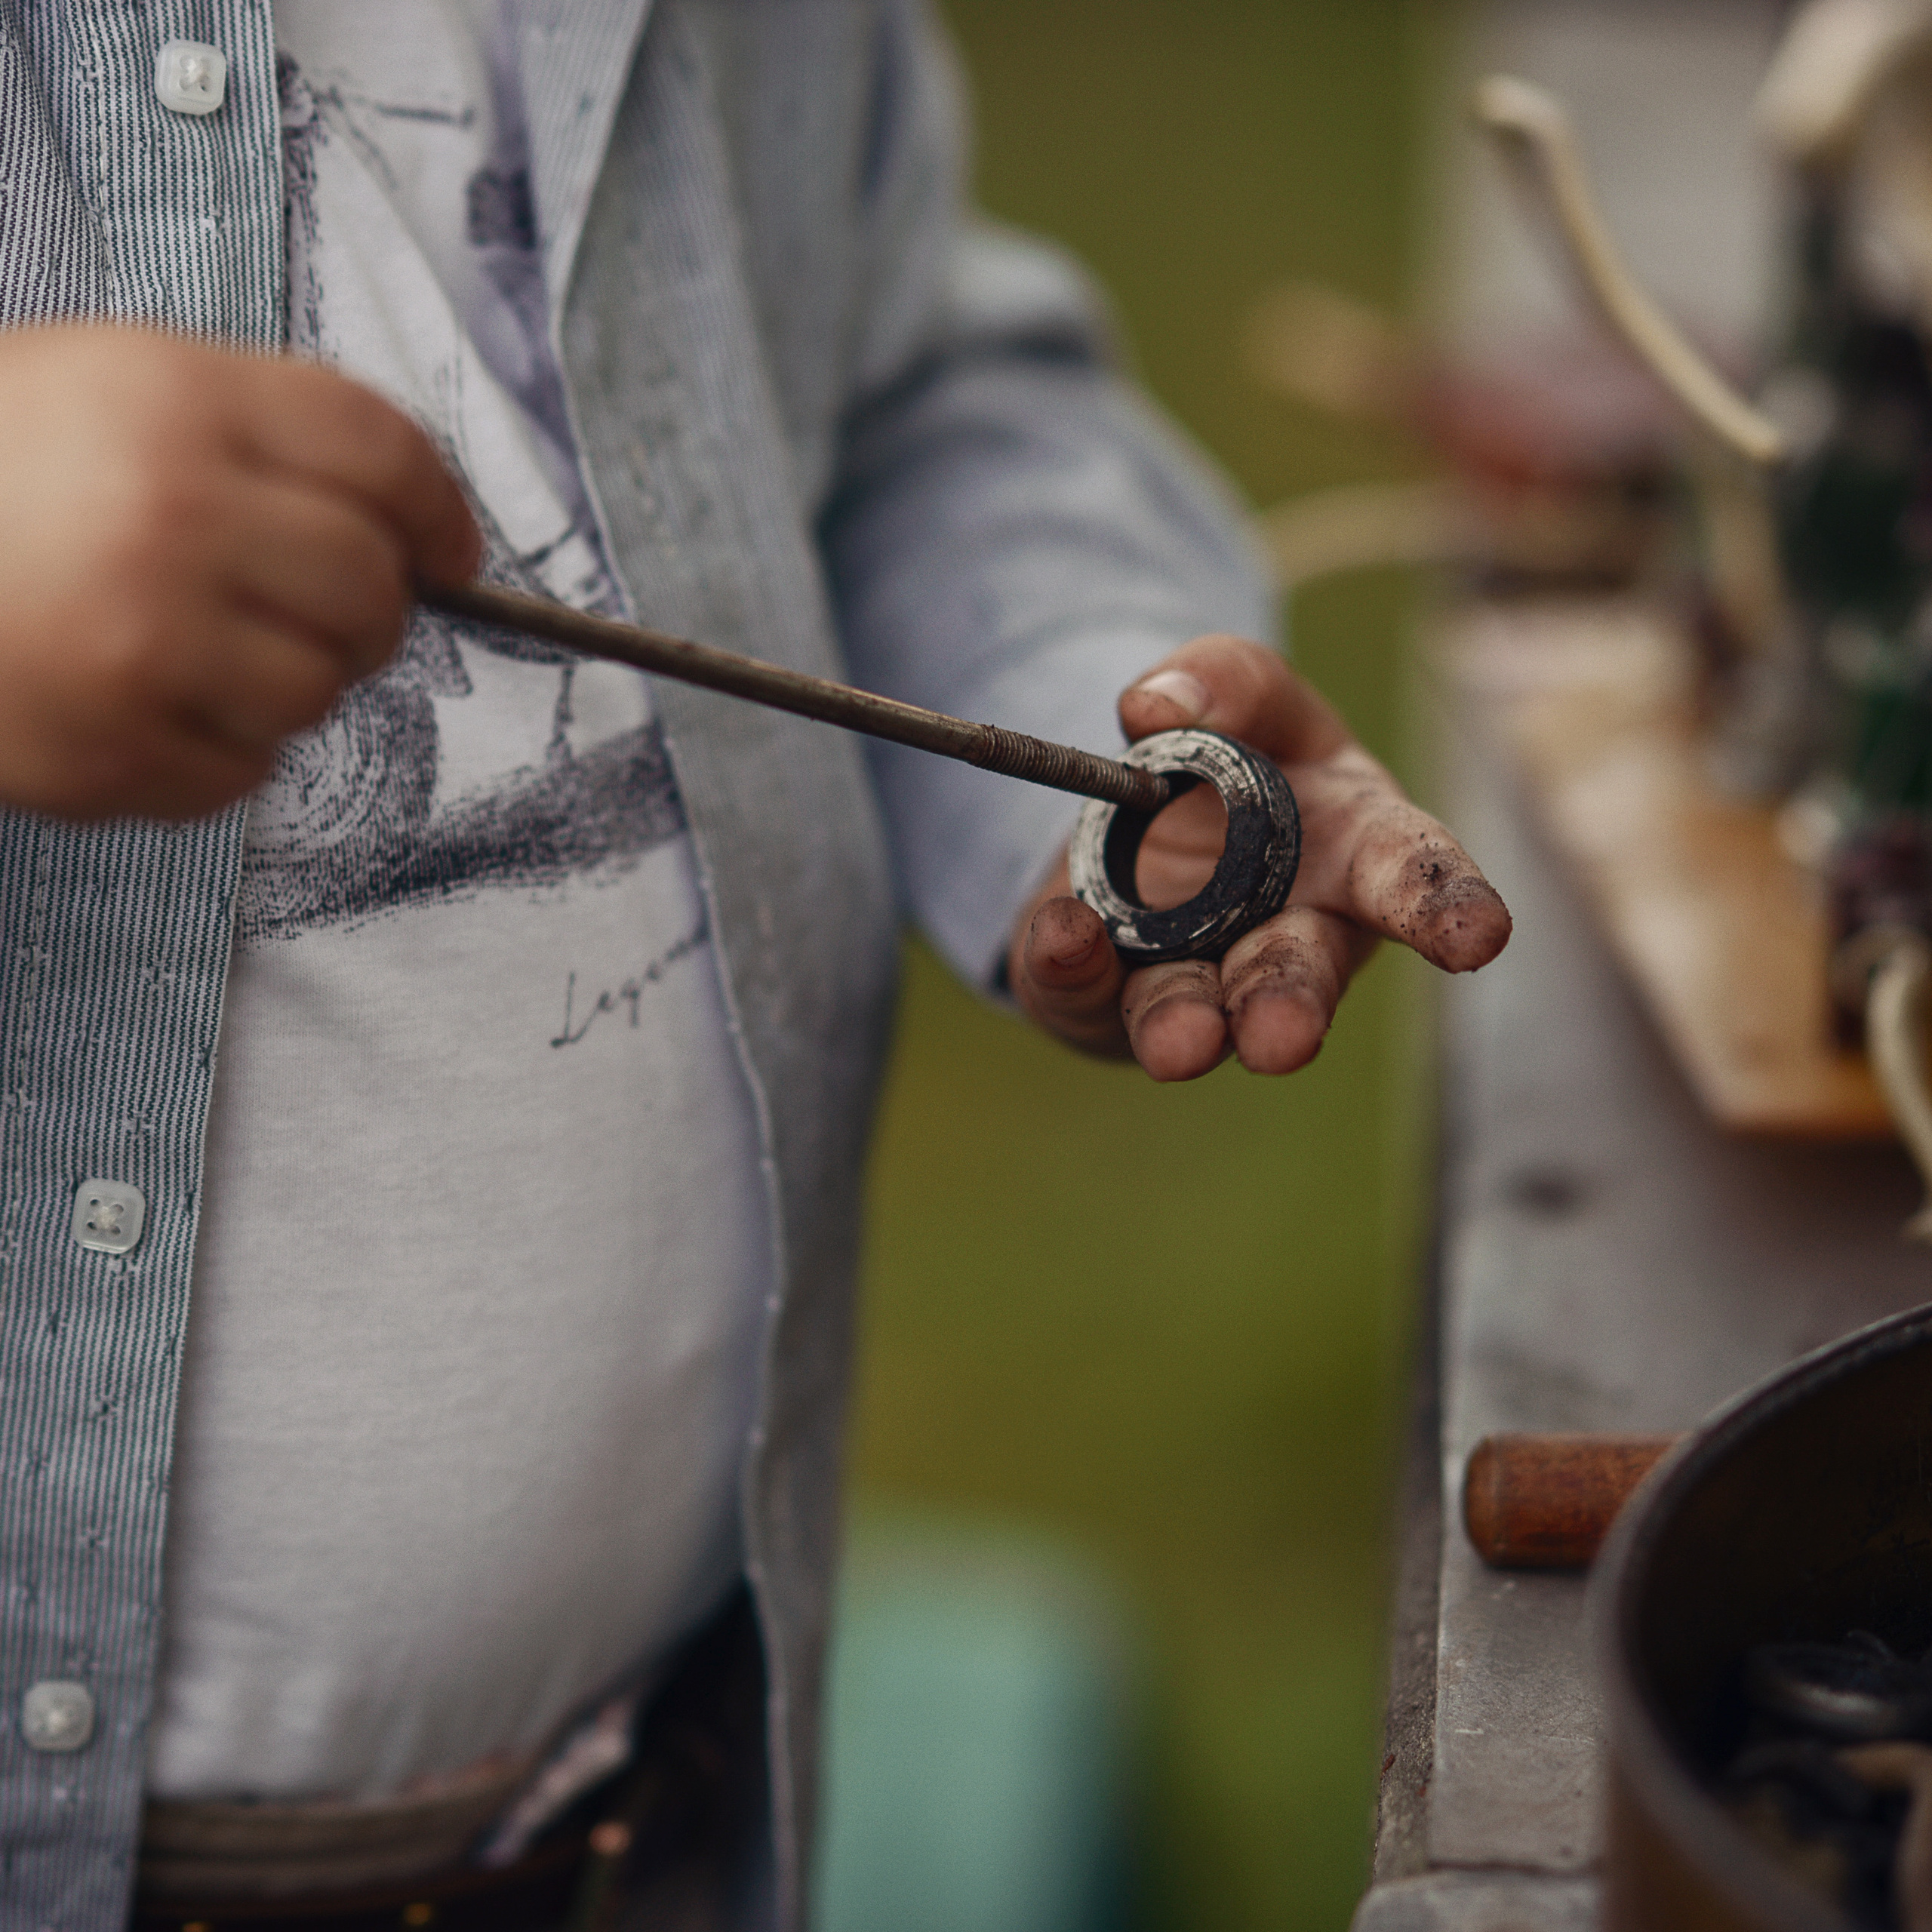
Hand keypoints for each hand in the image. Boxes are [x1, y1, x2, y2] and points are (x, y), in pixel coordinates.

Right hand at [0, 325, 478, 819]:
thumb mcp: (104, 387)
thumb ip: (258, 437)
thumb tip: (410, 529)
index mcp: (172, 398)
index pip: (382, 454)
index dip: (439, 511)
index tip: (452, 553)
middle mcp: (168, 515)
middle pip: (371, 590)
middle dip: (365, 611)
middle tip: (307, 609)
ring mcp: (138, 643)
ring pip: (316, 693)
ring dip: (283, 684)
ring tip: (189, 649)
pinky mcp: (106, 752)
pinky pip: (242, 774)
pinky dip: (212, 751)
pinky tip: (136, 702)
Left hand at [1008, 634, 1511, 1079]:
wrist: (1137, 826)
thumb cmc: (1238, 765)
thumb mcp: (1247, 697)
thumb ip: (1225, 680)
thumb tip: (1156, 710)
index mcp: (1359, 848)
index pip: (1416, 877)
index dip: (1449, 908)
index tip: (1479, 939)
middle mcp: (1292, 932)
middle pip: (1300, 973)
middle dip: (1291, 1005)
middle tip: (1282, 1040)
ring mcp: (1202, 977)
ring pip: (1200, 1010)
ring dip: (1187, 1026)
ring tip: (1180, 1044)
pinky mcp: (1108, 996)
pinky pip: (1085, 986)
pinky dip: (1069, 960)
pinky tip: (1063, 936)